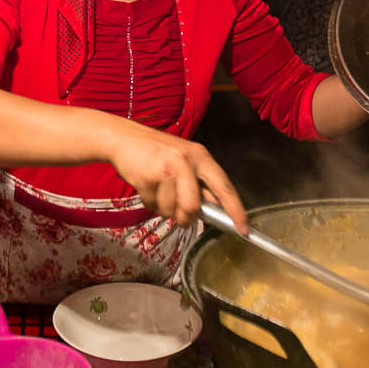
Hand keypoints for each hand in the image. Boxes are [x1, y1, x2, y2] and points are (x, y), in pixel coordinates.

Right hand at [104, 124, 248, 231]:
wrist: (124, 138)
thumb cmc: (157, 152)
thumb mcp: (185, 160)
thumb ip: (201, 183)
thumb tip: (216, 210)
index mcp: (201, 156)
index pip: (225, 187)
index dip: (236, 210)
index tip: (244, 229)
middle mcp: (186, 161)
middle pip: (194, 206)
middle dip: (186, 217)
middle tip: (181, 216)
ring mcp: (165, 169)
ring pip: (172, 209)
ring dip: (164, 208)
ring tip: (158, 190)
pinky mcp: (147, 178)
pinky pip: (153, 206)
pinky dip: (150, 203)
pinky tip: (147, 187)